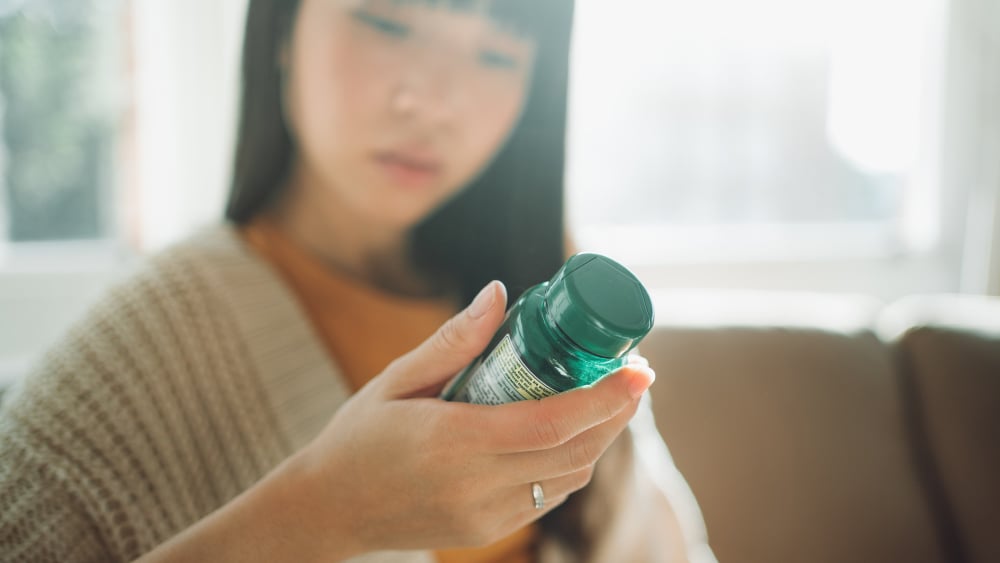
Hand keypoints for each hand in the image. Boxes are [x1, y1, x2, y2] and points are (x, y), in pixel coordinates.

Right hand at [295, 281, 655, 554]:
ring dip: (599, 439)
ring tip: (611, 399)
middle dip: (616, 413)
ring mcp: (484, 516)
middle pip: (574, 452)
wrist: (328, 510)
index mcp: (453, 441)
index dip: (605, 397)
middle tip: (636, 375)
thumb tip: (498, 293)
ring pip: (568, 477)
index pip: (552, 422)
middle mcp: (475, 485)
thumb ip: (452, 341)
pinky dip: (569, 463)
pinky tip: (570, 433)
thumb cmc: (358, 437)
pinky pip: (546, 496)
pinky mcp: (486, 531)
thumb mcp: (395, 379)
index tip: (639, 369)